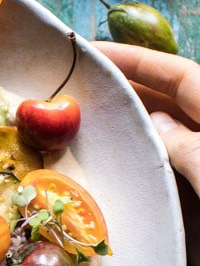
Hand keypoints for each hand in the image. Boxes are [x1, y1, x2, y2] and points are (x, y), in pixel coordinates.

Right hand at [94, 41, 199, 265]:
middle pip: (166, 107)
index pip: (178, 76)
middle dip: (125, 97)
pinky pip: (159, 189)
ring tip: (78, 132)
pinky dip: (133, 183)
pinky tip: (101, 180)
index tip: (94, 52)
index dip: (137, 60)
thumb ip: (183, 142)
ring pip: (158, 149)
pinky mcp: (196, 214)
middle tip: (77, 94)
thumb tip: (155, 123)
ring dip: (123, 142)